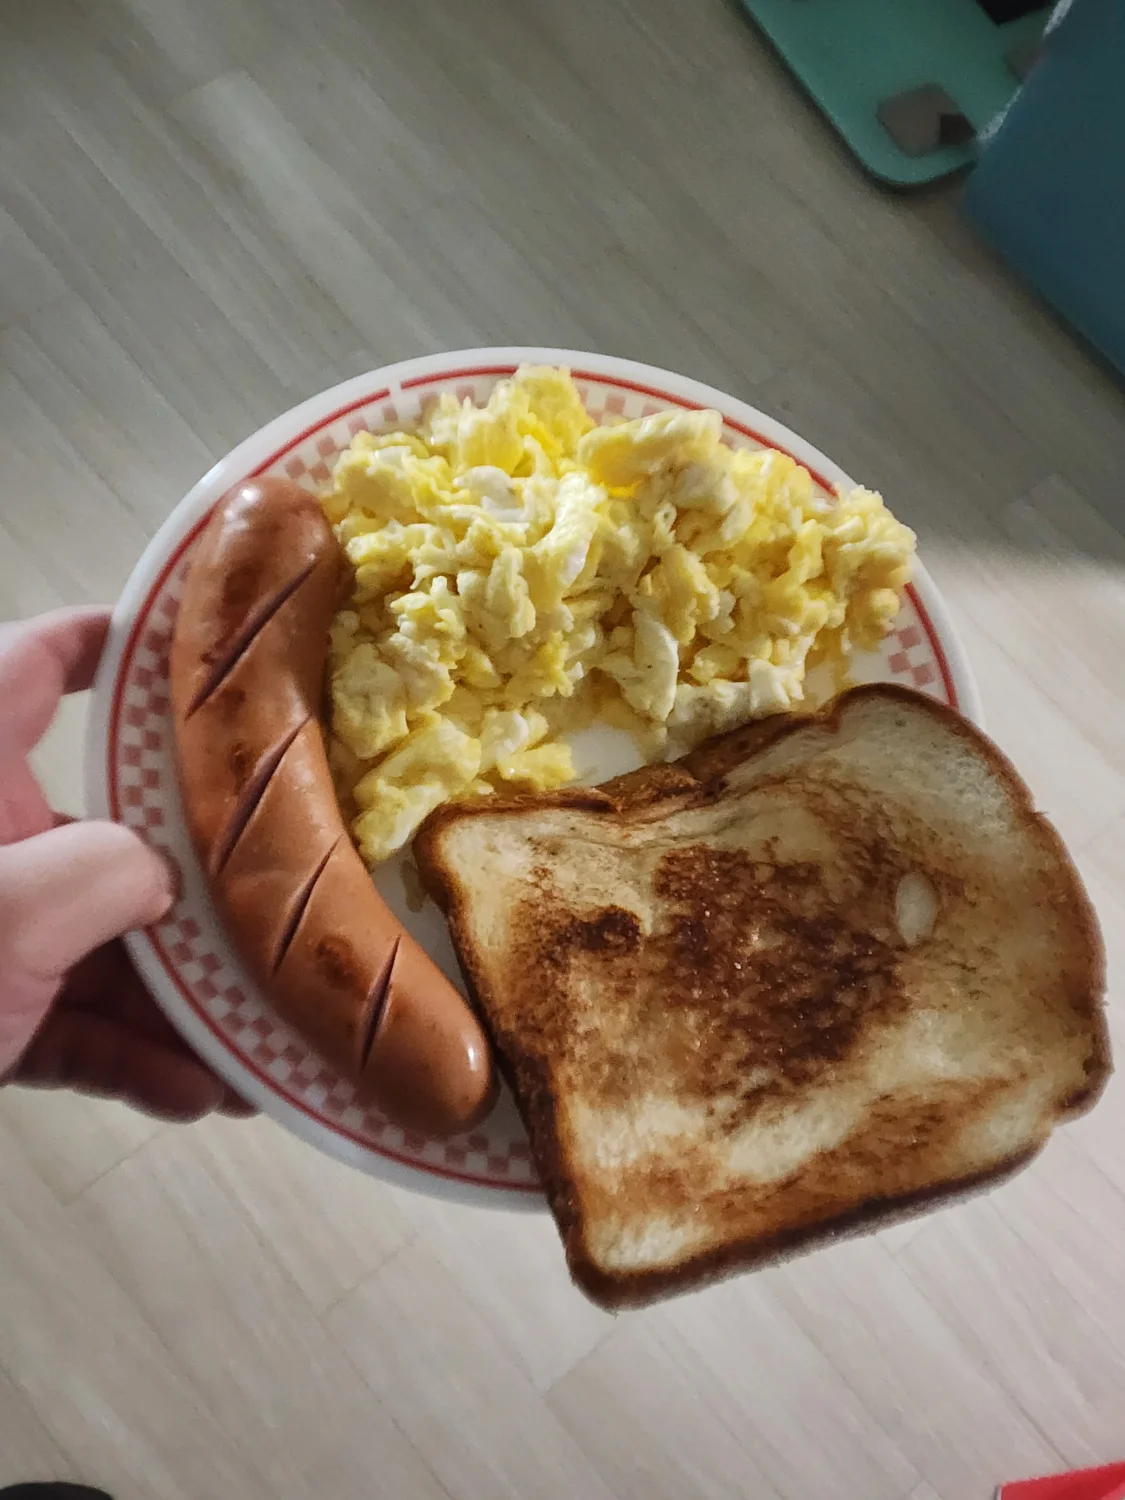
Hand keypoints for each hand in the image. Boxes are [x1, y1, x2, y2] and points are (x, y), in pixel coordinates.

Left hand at [0, 608, 250, 1119]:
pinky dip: (132, 1059)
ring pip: (102, 943)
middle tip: (290, 881)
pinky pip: (69, 1023)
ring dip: (185, 997)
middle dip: (202, 873)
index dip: (130, 638)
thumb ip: (100, 874)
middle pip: (113, 826)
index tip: (219, 646)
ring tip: (270, 1036)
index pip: (42, 662)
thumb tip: (170, 883)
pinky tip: (204, 1097)